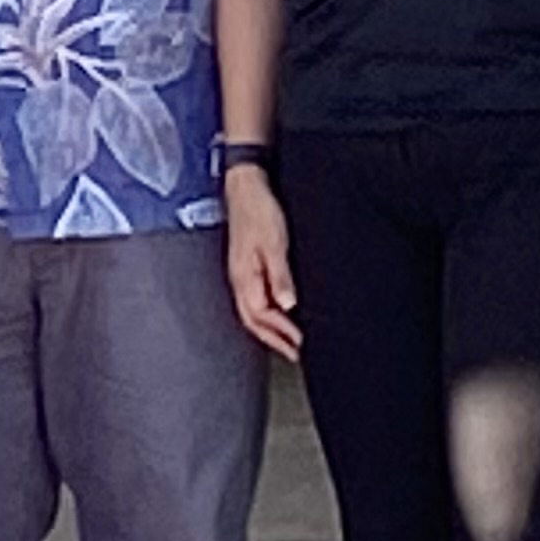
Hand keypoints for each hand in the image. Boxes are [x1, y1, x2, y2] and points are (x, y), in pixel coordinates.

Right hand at [224, 164, 301, 356]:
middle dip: (274, 340)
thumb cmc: (259, 210)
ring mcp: (241, 273)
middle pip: (253, 320)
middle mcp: (239, 279)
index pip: (261, 316)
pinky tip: (279, 312)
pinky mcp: (247, 265)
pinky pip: (255, 299)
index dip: (281, 334)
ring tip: (288, 341)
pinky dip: (268, 313)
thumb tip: (288, 305)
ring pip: (253, 312)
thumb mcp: (274, 243)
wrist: (247, 186)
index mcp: (244, 277)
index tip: (300, 346)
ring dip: (271, 329)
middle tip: (295, 354)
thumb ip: (279, 275)